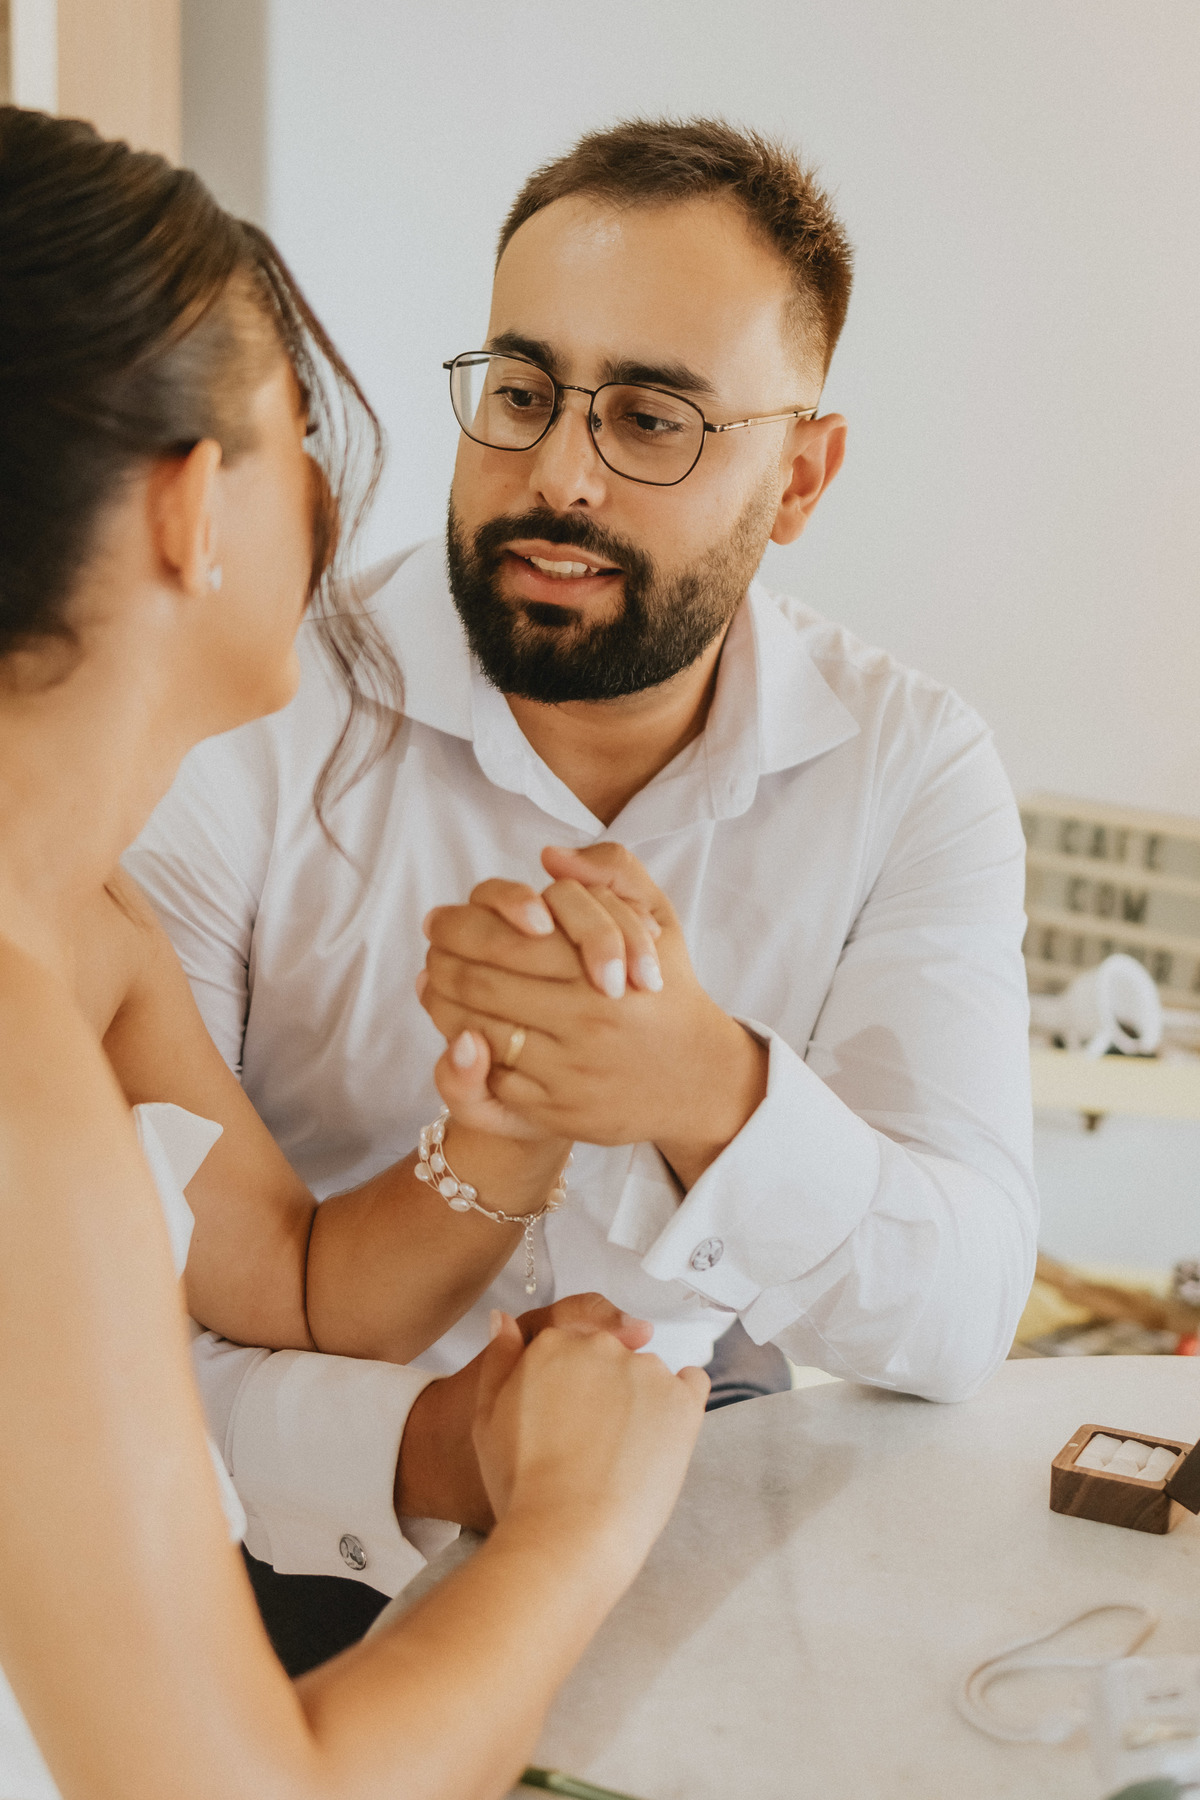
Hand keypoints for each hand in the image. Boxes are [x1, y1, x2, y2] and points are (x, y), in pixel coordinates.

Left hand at [421, 865, 657, 1139]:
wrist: (699, 1080)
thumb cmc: (667, 991)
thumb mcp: (658, 917)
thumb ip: (614, 872)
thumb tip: (550, 858)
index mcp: (601, 968)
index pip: (505, 938)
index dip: (459, 925)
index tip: (438, 919)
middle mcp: (584, 1020)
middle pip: (480, 983)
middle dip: (442, 962)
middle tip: (430, 949)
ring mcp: (569, 1070)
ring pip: (478, 1032)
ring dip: (442, 1006)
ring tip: (434, 984)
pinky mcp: (559, 1111)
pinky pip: (493, 1078)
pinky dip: (466, 1052)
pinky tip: (458, 1030)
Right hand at [473, 1312, 708, 1574]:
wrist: (568, 1535)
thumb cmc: (522, 1486)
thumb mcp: (486, 1419)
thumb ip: (498, 1360)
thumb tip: (504, 1320)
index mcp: (552, 1344)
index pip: (570, 1345)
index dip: (568, 1384)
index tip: (566, 1419)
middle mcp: (601, 1346)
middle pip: (611, 1355)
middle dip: (605, 1388)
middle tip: (592, 1440)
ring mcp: (646, 1371)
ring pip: (648, 1374)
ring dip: (641, 1400)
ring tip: (623, 1452)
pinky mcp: (682, 1401)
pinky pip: (691, 1384)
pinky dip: (680, 1404)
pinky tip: (660, 1438)